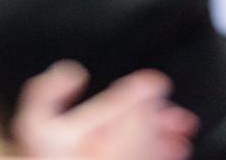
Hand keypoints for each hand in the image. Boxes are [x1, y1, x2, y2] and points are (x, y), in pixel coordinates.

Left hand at [12, 62, 196, 159]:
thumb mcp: (123, 153)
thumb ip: (135, 123)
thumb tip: (150, 90)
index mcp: (54, 149)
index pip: (40, 113)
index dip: (53, 89)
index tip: (76, 73)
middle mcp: (65, 158)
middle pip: (93, 123)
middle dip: (136, 105)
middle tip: (168, 92)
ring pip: (116, 143)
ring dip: (154, 129)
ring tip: (185, 127)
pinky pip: (129, 157)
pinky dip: (153, 149)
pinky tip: (179, 147)